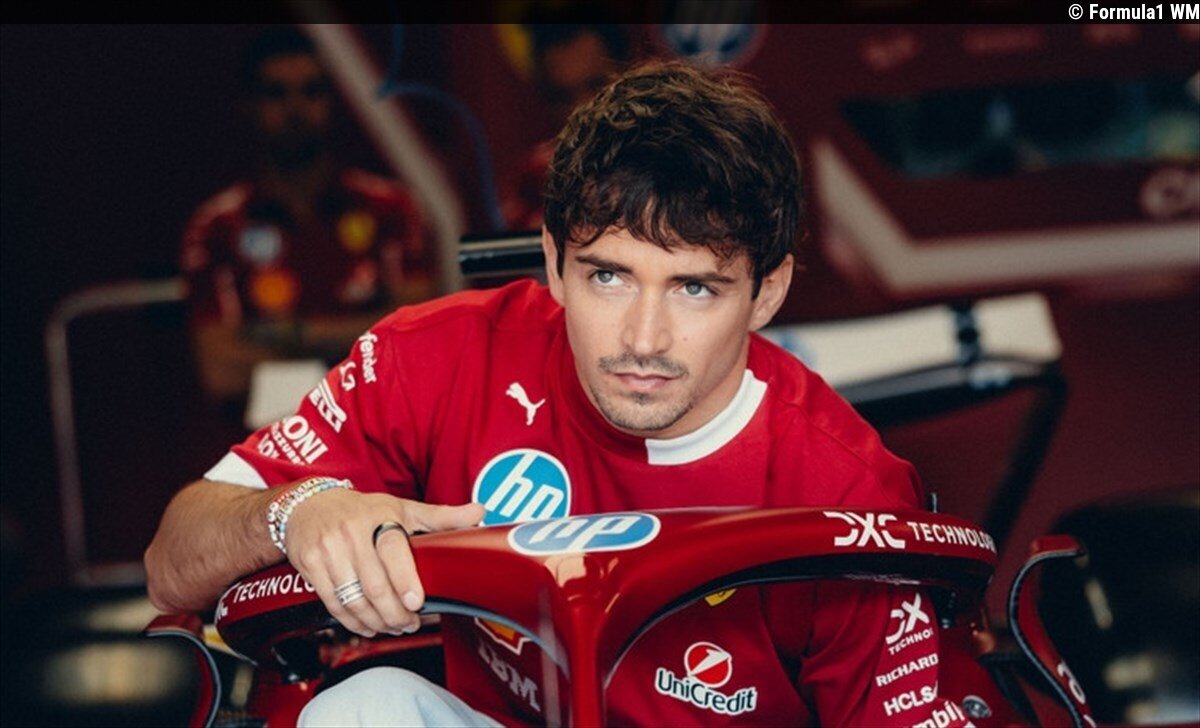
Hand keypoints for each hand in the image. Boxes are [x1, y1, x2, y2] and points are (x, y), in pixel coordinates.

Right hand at [281, 484, 482, 636]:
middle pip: (374, 583)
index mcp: (379, 515)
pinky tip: (367, 626)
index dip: (404, 578)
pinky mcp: (309, 564)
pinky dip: (352, 621)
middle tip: (409, 624)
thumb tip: (480, 512)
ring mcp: (328, 548)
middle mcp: (351, 531)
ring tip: (393, 628)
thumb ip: (441, 516)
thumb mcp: (402, 507)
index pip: (392, 549)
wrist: (308, 505)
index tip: (416, 602)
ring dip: (376, 621)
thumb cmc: (363, 509)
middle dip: (395, 613)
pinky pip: (332, 602)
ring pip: (354, 598)